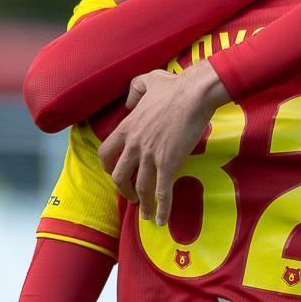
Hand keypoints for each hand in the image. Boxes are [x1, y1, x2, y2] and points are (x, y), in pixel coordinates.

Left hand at [98, 61, 230, 224]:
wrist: (193, 94)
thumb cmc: (174, 86)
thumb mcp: (147, 81)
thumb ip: (133, 91)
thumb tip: (129, 102)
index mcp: (127, 127)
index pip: (106, 153)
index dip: (108, 166)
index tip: (115, 173)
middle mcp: (134, 145)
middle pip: (119, 176)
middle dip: (124, 190)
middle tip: (132, 196)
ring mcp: (150, 155)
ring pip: (140, 187)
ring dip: (142, 204)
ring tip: (145, 215)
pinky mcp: (168, 163)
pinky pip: (162, 191)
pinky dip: (160, 208)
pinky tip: (161, 220)